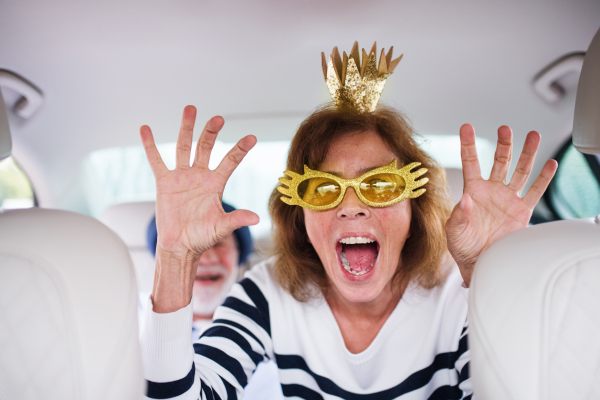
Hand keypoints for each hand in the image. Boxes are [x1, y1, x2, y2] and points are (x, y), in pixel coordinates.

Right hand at [140, 105, 258, 311]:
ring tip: (191, 108)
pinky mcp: (164, 182)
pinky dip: (150, 145)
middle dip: (211, 132)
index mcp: (216, 184)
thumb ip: (237, 219)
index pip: (230, 161)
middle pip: (206, 147)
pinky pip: (156, 160)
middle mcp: (200, 175)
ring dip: (187, 128)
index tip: (251, 137)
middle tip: (219, 118)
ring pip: (184, 147)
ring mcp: (182, 177)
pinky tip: (146, 128)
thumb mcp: (221, 227)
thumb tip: (257, 218)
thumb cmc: (202, 237)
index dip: (240, 149)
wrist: (180, 246)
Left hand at [445, 124, 557, 286]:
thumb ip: (459, 215)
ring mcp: (508, 199)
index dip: (468, 144)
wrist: (480, 264)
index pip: (470, 162)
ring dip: (527, 153)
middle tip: (505, 129)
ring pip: (520, 171)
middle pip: (499, 161)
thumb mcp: (454, 231)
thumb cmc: (462, 247)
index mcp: (472, 191)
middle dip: (503, 145)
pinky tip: (550, 163)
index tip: (466, 126)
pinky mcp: (522, 211)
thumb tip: (467, 200)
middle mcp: (492, 191)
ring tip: (533, 135)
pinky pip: (535, 192)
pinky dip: (543, 178)